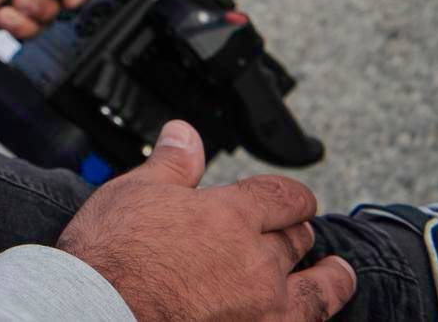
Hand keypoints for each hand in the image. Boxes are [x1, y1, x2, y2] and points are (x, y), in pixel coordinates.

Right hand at [58, 120, 356, 320]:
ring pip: (317, 290)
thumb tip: (184, 132)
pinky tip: (303, 315)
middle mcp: (257, 261)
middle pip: (298, 239)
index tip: (293, 198)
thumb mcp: (135, 193)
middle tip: (295, 233)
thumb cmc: (110, 255)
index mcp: (231, 215)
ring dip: (330, 279)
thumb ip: (171, 164)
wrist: (99, 311)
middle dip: (297, 232)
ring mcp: (262, 308)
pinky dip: (308, 315)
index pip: (282, 196)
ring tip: (338, 274)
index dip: (291, 195)